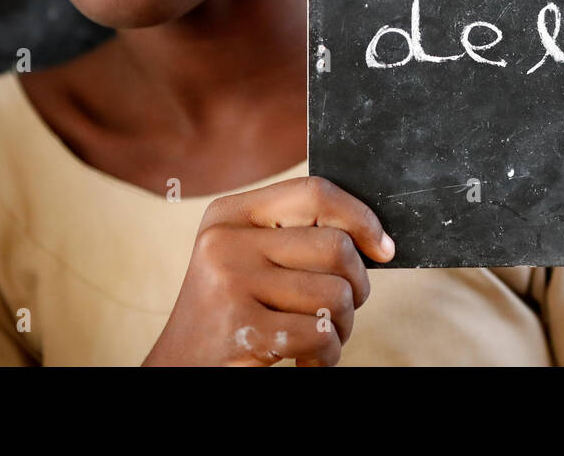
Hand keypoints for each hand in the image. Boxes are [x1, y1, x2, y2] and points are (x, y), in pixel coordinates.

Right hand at [143, 176, 394, 365]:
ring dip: (341, 327)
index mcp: (229, 214)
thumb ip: (297, 238)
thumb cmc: (233, 314)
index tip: (384, 248)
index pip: (315, 193)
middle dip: (356, 287)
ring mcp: (229, 283)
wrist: (179, 369)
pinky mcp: (240, 328)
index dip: (361, 217)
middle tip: (341, 310)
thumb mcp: (250, 259)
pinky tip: (304, 361)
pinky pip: (320, 333)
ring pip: (336, 294)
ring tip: (318, 337)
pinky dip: (326, 355)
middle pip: (336, 247)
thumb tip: (377, 240)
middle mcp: (224, 241)